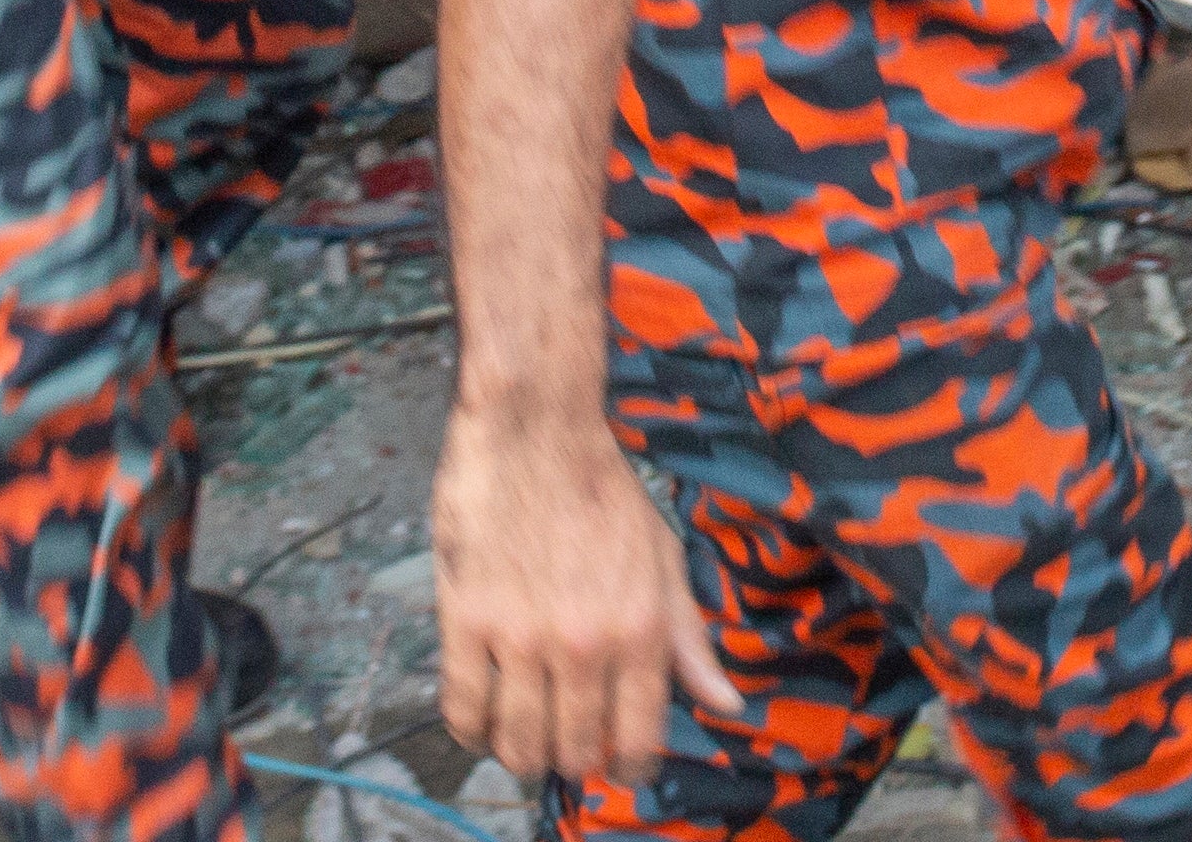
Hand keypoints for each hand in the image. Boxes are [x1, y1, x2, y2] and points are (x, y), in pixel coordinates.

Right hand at [432, 400, 740, 783]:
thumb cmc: (602, 487)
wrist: (535, 424)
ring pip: (516, 741)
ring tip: (523, 739)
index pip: (639, 741)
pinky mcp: (466, 619)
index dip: (631, 767)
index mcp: (640, 630)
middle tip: (567, 744)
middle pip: (574, 751)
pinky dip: (470, 729)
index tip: (621, 763)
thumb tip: (728, 705)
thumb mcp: (663, 557)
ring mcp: (520, 635)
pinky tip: (480, 721)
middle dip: (573, 760)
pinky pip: (462, 707)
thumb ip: (689, 639)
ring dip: (520, 753)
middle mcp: (584, 643)